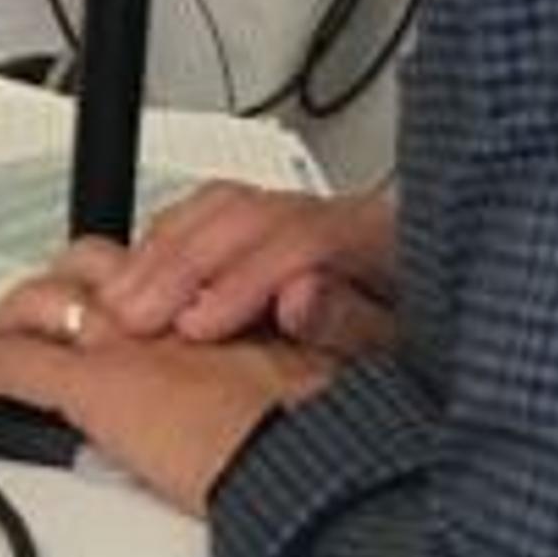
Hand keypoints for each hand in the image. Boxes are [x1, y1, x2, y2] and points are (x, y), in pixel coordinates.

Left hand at [0, 250, 339, 511]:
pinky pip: (12, 363)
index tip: (108, 286)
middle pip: (93, 265)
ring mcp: (123, 338)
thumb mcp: (318, 363)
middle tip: (32, 309)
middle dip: (61, 284)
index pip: (155, 256)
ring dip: (14, 319)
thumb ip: (298, 333)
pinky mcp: (89, 382)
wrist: (308, 452)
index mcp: (220, 295)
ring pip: (46, 301)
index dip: (123, 272)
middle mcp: (167, 304)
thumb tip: (297, 320)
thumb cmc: (320, 423)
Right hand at [94, 183, 401, 356]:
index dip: (240, 280)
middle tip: (135, 318)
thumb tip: (300, 297)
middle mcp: (337, 213)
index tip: (197, 325)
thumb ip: (351, 323)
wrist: (436, 325)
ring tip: (121, 300)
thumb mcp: (404, 353)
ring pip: (221, 204)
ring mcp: (302, 213)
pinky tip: (135, 272)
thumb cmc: (422, 345)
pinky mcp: (272, 225)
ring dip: (161, 251)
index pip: (299, 240)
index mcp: (380, 237)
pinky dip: (165, 240)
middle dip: (181, 264)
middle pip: (246, 213)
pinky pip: (209, 210)